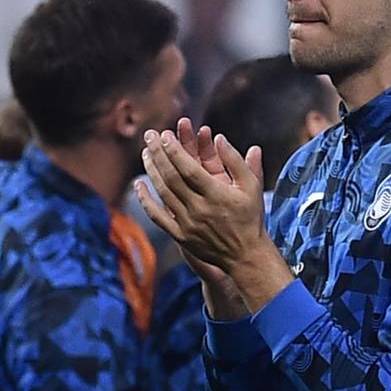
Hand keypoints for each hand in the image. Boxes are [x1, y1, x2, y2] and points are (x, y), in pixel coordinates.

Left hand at [139, 127, 288, 311]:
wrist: (244, 254)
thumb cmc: (250, 216)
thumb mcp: (251, 186)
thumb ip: (236, 161)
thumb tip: (219, 138)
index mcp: (217, 194)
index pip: (189, 169)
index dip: (174, 151)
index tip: (164, 136)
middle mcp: (199, 208)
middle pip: (172, 177)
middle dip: (159, 154)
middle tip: (149, 135)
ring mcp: (187, 223)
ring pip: (163, 193)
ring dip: (152, 171)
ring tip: (145, 153)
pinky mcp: (179, 235)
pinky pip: (157, 216)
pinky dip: (146, 200)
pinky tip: (139, 185)